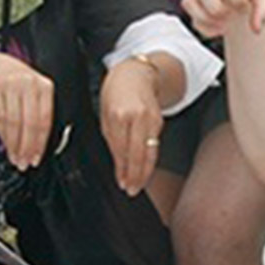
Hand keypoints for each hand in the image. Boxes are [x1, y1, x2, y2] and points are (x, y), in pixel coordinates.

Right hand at [0, 52, 53, 167]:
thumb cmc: (17, 83)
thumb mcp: (34, 91)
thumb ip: (40, 112)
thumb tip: (40, 145)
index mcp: (45, 86)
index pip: (45, 120)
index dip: (41, 143)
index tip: (36, 158)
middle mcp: (29, 83)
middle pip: (30, 123)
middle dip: (27, 147)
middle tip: (24, 162)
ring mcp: (12, 84)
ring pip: (14, 122)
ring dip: (14, 145)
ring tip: (15, 157)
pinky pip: (0, 117)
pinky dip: (3, 135)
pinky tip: (6, 144)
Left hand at [98, 56, 167, 194]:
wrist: (137, 74)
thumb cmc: (115, 92)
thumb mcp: (104, 113)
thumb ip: (111, 138)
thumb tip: (117, 164)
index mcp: (119, 114)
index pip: (121, 149)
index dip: (122, 169)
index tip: (122, 183)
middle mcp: (138, 117)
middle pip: (139, 153)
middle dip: (136, 175)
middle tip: (132, 190)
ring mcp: (151, 119)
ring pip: (150, 151)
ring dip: (145, 172)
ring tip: (139, 185)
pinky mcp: (160, 121)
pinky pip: (154, 145)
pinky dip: (149, 159)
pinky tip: (145, 170)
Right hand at [182, 0, 264, 37]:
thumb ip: (262, 9)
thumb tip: (256, 30)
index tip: (245, 6)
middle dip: (218, 9)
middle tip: (232, 15)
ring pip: (189, 0)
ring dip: (206, 18)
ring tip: (224, 24)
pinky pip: (189, 13)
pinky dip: (203, 25)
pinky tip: (219, 27)